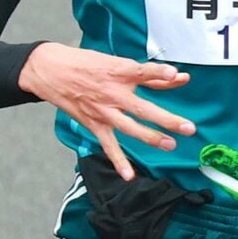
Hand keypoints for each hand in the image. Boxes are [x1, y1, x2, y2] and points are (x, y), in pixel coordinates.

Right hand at [18, 43, 193, 180]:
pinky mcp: (94, 124)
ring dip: (150, 138)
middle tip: (188, 128)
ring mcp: (103, 111)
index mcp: (119, 72)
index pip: (143, 72)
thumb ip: (150, 74)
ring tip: (170, 145)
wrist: (50, 71)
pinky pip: (109, 146)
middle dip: (166, 119)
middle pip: (143, 108)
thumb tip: (179, 77)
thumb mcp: (116, 62)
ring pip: (130, 128)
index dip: (159, 73)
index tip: (175, 75)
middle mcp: (112, 93)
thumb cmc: (87, 64)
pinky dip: (119, 161)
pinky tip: (130, 176)